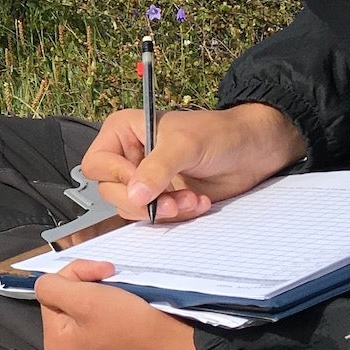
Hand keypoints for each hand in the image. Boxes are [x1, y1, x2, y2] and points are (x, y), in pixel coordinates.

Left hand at [37, 260, 199, 349]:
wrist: (172, 340)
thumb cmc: (128, 321)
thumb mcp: (83, 299)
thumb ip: (53, 287)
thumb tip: (45, 283)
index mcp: (55, 345)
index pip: (49, 292)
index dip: (73, 276)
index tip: (101, 272)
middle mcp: (66, 349)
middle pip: (63, 297)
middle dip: (84, 281)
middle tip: (109, 273)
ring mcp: (85, 346)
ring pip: (79, 300)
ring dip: (96, 286)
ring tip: (116, 285)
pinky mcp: (104, 340)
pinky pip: (94, 311)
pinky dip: (106, 297)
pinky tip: (120, 295)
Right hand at [80, 102, 307, 223]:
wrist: (252, 151)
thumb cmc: (218, 134)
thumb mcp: (184, 145)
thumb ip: (156, 169)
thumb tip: (134, 195)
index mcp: (123, 133)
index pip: (98, 163)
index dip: (118, 177)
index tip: (143, 185)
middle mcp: (128, 157)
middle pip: (111, 191)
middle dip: (144, 200)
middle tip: (172, 200)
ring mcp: (145, 180)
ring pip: (133, 208)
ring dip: (163, 210)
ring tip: (191, 199)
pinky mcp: (162, 198)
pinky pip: (155, 217)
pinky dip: (176, 215)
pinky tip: (197, 203)